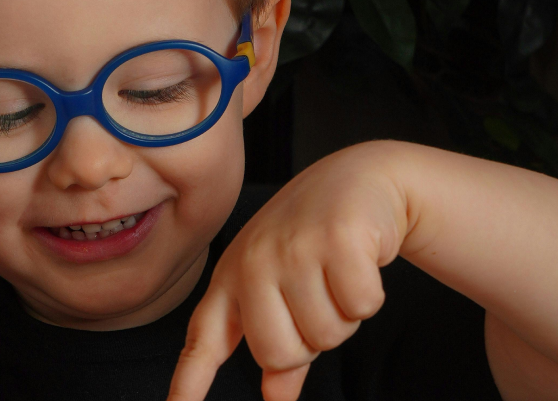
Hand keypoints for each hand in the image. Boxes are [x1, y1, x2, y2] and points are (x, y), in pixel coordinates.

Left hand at [167, 143, 409, 399]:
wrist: (360, 178)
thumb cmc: (313, 241)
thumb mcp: (281, 287)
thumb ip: (276, 343)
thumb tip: (275, 398)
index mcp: (230, 280)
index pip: (203, 343)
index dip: (188, 386)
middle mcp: (251, 263)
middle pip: (279, 353)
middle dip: (311, 340)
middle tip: (319, 296)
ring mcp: (291, 248)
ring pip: (326, 335)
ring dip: (345, 315)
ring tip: (337, 273)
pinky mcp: (336, 238)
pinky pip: (361, 306)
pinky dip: (369, 294)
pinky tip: (360, 260)